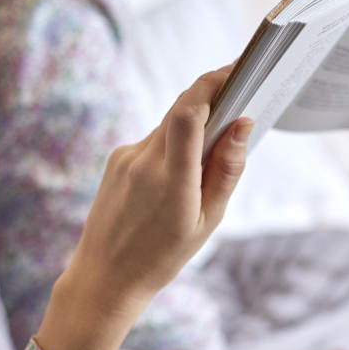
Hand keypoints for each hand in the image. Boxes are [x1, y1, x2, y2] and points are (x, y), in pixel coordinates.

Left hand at [35, 66, 252, 349]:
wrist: (105, 277)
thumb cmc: (162, 256)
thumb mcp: (207, 221)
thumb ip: (226, 170)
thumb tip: (243, 125)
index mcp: (172, 179)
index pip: (190, 111)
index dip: (214, 83)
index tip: (240, 72)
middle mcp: (144, 160)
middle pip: (182, 108)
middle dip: (212, 96)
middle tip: (241, 93)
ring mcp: (126, 157)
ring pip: (169, 124)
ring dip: (194, 127)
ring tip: (214, 149)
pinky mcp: (117, 160)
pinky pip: (155, 141)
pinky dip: (175, 145)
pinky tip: (181, 175)